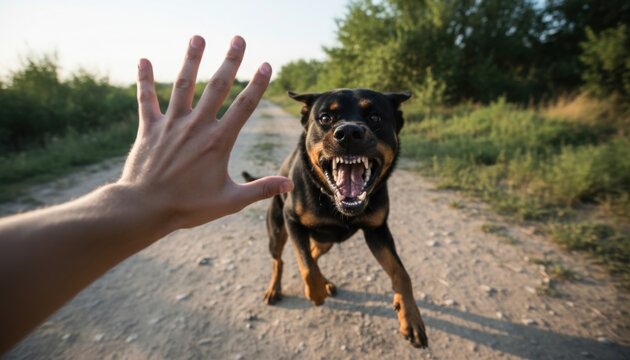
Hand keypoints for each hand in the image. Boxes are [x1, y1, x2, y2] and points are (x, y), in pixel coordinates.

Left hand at [119, 35, 292, 230]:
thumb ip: (260, 189)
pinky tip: (144, 60)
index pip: (245, 106)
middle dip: (230, 61)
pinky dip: (145, 80)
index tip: (267, 64)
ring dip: (192, 60)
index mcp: (219, 141)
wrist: (145, 208)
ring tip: (198, 37)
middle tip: (238, 39)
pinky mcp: (150, 128)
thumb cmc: (189, 207)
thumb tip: (288, 185)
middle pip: (218, 86)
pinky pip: (147, 99)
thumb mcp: (230, 201)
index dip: (258, 84)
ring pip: (184, 85)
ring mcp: (172, 125)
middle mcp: (197, 126)